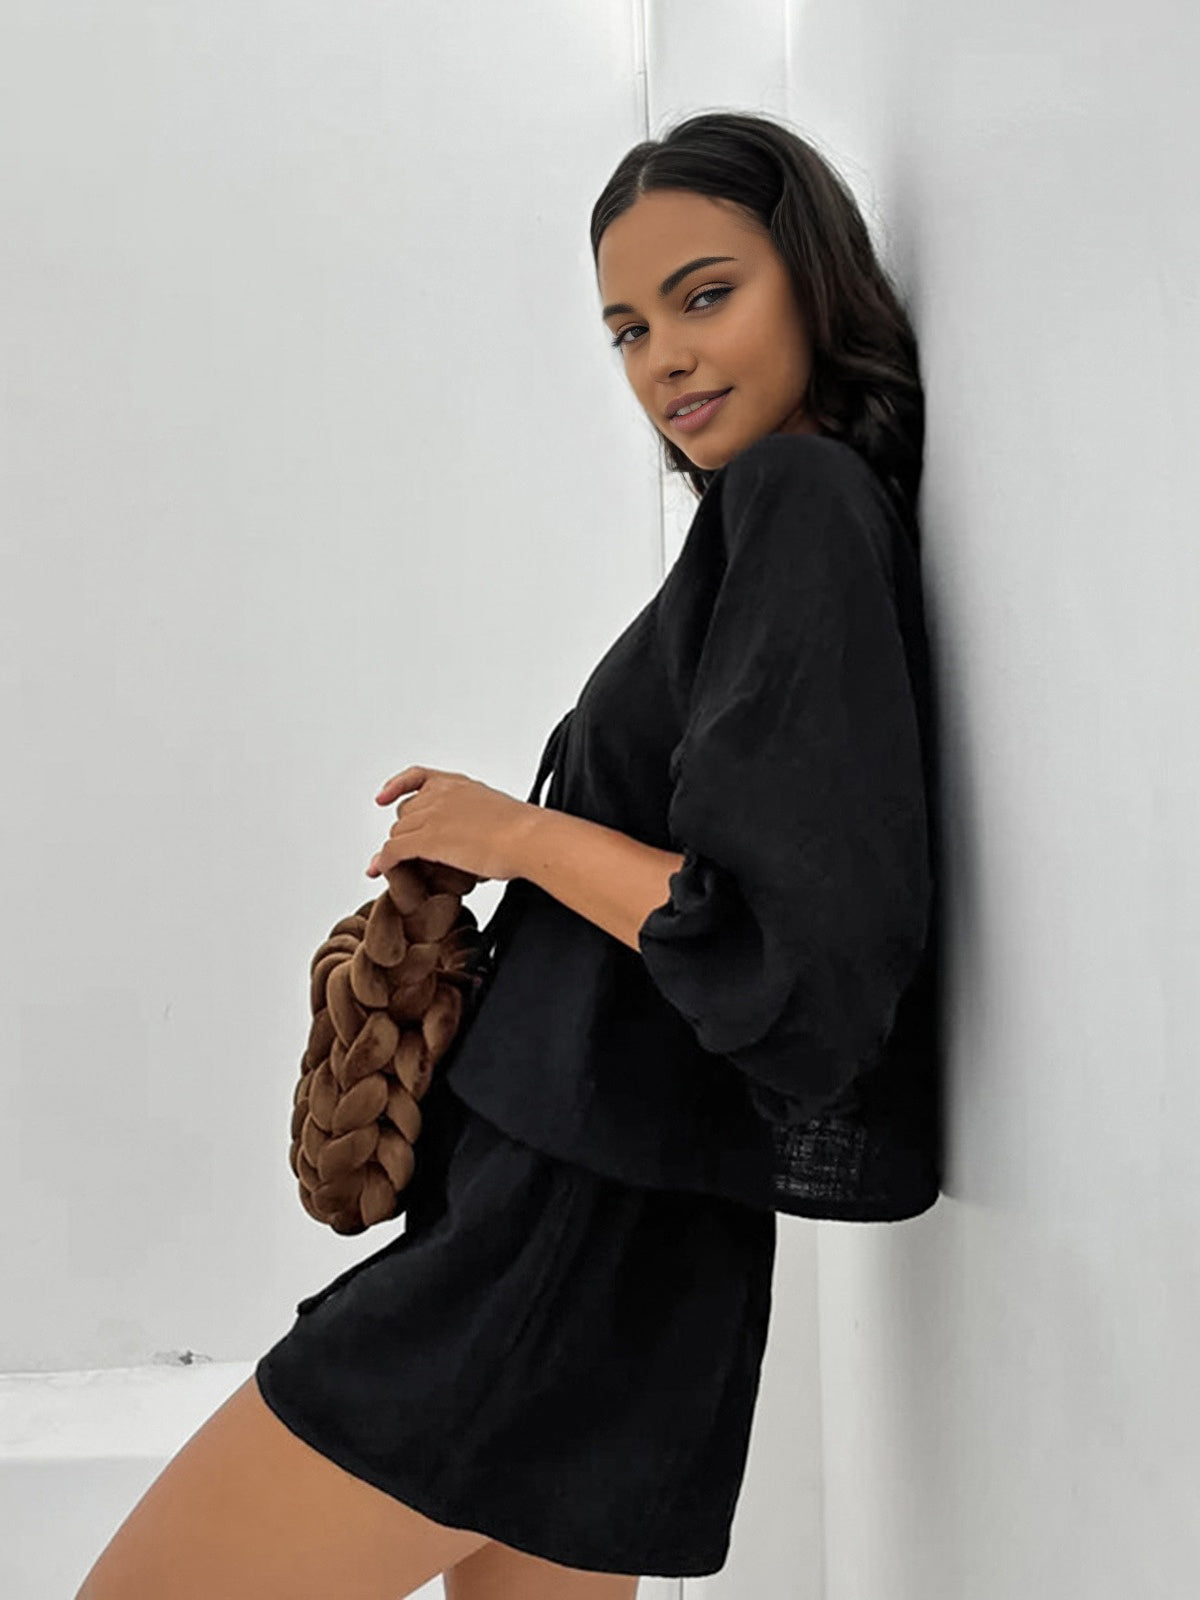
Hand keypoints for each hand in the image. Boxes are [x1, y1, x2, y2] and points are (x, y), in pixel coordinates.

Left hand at [366, 765, 537, 883]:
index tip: (383, 797)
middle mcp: (441, 795)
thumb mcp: (498, 813)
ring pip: (398, 832)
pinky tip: (381, 870)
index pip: (418, 777)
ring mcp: (432, 815)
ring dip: (397, 850)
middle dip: (406, 832)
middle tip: (412, 854)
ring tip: (402, 868)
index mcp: (459, 785)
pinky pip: (394, 850)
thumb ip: (479, 819)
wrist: (529, 838)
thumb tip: (479, 839)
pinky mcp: (427, 839)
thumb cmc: (525, 831)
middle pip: (405, 812)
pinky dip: (384, 861)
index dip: (396, 787)